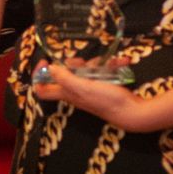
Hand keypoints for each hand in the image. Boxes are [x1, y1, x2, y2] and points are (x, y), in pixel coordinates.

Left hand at [31, 60, 155, 131]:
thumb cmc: (107, 101)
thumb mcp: (84, 88)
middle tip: (83, 62)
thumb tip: (50, 69)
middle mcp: (76, 92)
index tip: (45, 62)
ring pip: (86, 70)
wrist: (132, 112)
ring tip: (110, 63)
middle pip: (67, 74)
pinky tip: (121, 63)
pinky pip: (103, 71)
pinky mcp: (103, 86)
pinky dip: (111, 66)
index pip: (44, 90)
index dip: (40, 77)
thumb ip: (66, 79)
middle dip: (75, 64)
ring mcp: (90, 89)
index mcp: (68, 93)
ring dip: (97, 63)